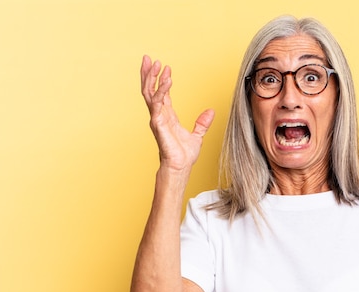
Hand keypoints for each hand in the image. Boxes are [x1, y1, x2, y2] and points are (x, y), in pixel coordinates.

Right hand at [140, 55, 213, 173]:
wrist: (181, 167)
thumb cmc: (184, 155)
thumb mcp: (197, 135)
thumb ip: (202, 123)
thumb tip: (211, 112)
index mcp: (167, 116)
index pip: (161, 93)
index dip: (162, 80)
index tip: (165, 67)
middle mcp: (160, 115)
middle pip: (150, 90)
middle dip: (148, 74)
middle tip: (148, 58)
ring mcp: (157, 119)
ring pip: (150, 94)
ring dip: (150, 78)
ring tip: (153, 64)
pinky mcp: (158, 124)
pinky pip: (157, 105)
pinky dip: (160, 92)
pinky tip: (164, 82)